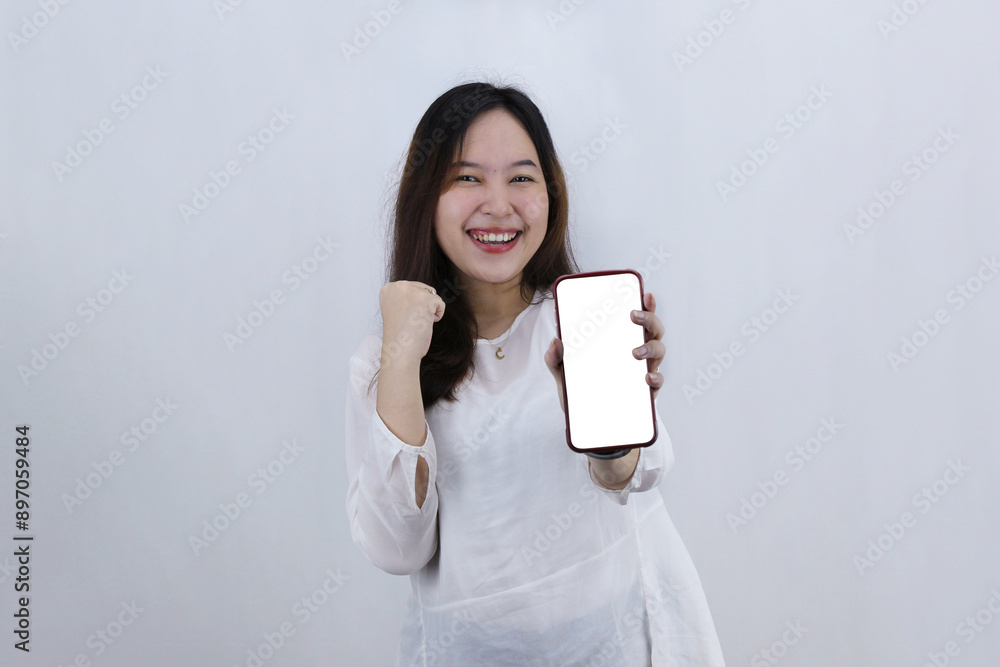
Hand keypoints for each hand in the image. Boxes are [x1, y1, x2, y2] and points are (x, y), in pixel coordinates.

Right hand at [379, 280, 444, 366]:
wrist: (400, 352)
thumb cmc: (400, 335)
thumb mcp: (399, 309)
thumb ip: (407, 297)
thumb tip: (428, 291)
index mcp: (388, 289)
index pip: (412, 288)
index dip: (412, 306)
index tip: (402, 318)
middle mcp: (398, 286)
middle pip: (423, 289)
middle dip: (421, 307)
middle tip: (409, 322)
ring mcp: (412, 291)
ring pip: (432, 296)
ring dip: (429, 311)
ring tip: (415, 323)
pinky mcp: (426, 299)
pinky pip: (441, 304)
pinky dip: (437, 316)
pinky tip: (424, 324)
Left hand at [545, 291, 664, 410]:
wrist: (587, 420)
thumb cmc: (580, 388)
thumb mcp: (564, 371)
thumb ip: (556, 357)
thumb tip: (556, 341)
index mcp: (622, 340)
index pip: (639, 318)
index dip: (647, 305)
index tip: (646, 294)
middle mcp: (638, 351)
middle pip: (654, 329)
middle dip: (649, 319)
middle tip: (634, 316)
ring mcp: (644, 370)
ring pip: (659, 351)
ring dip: (650, 347)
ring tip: (636, 352)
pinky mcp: (646, 392)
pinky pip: (658, 381)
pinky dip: (655, 377)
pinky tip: (646, 377)